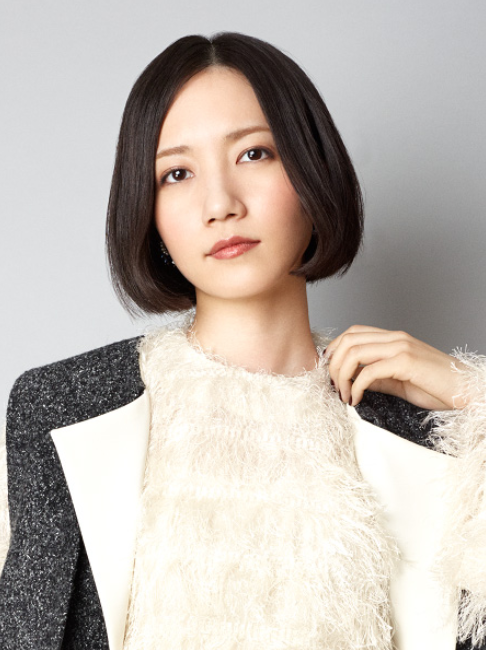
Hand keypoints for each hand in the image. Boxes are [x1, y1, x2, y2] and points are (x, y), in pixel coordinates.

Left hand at [325, 325, 468, 409]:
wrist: (467, 391)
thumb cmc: (437, 388)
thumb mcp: (399, 382)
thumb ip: (377, 378)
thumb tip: (353, 381)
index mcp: (394, 338)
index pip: (353, 332)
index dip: (335, 348)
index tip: (329, 371)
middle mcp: (395, 338)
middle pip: (348, 340)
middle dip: (334, 365)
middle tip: (334, 387)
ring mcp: (401, 347)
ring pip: (354, 352)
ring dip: (342, 376)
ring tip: (344, 395)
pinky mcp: (406, 362)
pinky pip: (369, 371)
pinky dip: (356, 386)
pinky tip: (357, 400)